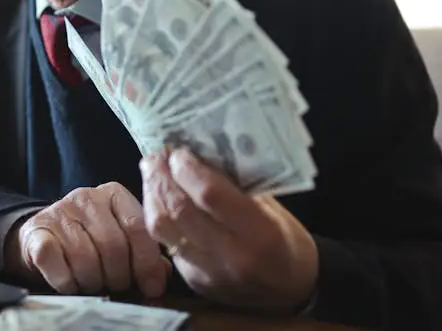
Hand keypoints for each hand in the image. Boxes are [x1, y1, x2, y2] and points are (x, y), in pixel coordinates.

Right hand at [4, 182, 170, 296]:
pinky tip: (70, 282)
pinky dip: (66, 281)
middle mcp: (86, 197)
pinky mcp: (36, 231)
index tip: (151, 287)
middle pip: (113, 245)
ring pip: (85, 257)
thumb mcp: (121, 239)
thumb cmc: (90, 241)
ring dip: (92, 281)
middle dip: (118, 276)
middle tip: (115, 285)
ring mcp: (59, 211)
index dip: (146, 262)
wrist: (42, 237)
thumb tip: (160, 276)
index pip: (138, 226)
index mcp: (114, 194)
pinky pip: (56, 262)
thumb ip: (144, 253)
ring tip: (92, 283)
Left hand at [140, 147, 317, 312]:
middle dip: (162, 177)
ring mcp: (209, 273)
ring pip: (162, 230)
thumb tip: (199, 152)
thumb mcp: (273, 208)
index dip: (188, 169)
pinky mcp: (193, 281)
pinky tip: (160, 199)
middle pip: (179, 211)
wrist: (289, 290)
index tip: (179, 151)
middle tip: (156, 156)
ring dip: (152, 196)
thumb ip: (237, 184)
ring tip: (152, 173)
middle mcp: (231, 257)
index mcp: (260, 234)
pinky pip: (165, 243)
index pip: (210, 195)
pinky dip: (159, 215)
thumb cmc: (285, 240)